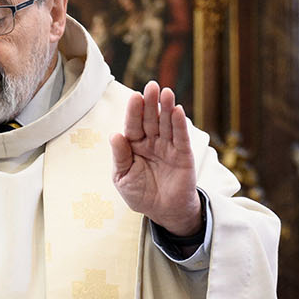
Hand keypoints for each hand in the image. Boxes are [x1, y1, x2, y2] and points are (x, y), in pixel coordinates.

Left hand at [110, 81, 201, 234]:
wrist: (164, 212)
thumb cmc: (141, 194)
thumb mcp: (123, 178)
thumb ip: (120, 157)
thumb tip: (115, 135)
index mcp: (134, 145)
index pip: (133, 125)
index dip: (134, 111)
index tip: (135, 97)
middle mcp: (151, 141)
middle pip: (150, 119)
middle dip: (150, 103)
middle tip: (151, 86)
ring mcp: (168, 146)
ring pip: (166, 123)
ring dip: (166, 108)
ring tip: (166, 92)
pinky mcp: (183, 154)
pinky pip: (181, 137)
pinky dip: (179, 124)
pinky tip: (177, 111)